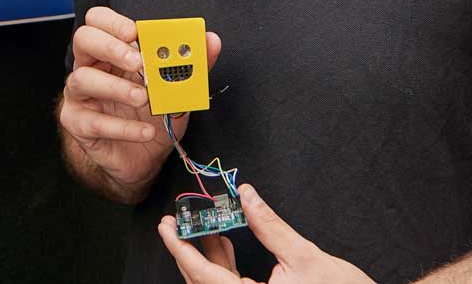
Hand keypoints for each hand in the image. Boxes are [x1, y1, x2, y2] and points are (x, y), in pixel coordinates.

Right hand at [60, 6, 221, 196]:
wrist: (143, 158)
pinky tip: (145, 130)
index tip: (136, 32)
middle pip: (84, 39)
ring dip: (116, 88)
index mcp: (110, 51)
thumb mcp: (176, 89)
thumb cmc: (152, 116)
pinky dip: (123, 127)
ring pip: (82, 79)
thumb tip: (211, 41)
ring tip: (144, 99)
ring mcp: (79, 95)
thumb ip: (192, 63)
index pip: (99, 20)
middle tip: (137, 61)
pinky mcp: (77, 123)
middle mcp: (90, 66)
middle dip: (111, 47)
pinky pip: (94, 122)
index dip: (114, 22)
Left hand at [159, 185, 376, 283]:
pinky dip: (225, 267)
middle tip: (174, 224)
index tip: (166, 228)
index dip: (181, 249)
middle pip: (204, 282)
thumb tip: (249, 196)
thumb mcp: (305, 257)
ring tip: (205, 227)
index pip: (204, 276)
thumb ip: (271, 227)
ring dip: (208, 257)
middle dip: (188, 251)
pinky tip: (225, 243)